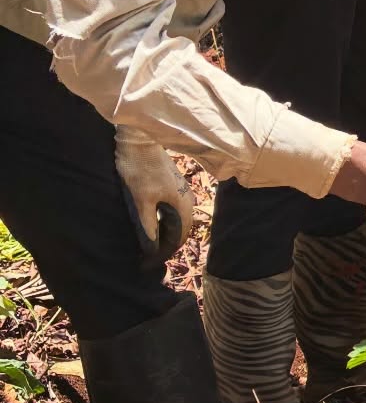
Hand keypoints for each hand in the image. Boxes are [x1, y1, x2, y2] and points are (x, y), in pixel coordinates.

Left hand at [114, 130, 193, 257]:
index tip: (146, 263)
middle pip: (180, 231)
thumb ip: (148, 227)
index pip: (178, 239)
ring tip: (148, 244)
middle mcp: (188, 201)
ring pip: (177, 221)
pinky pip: (174, 211)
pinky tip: (152, 224)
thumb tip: (151, 250)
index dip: (163, 254)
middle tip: (145, 258)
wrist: (139, 139)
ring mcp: (182, 192)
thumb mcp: (141, 201)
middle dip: (165, 246)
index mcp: (183, 206)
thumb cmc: (139, 169)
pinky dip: (165, 222)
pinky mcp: (174, 186)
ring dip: (165, 234)